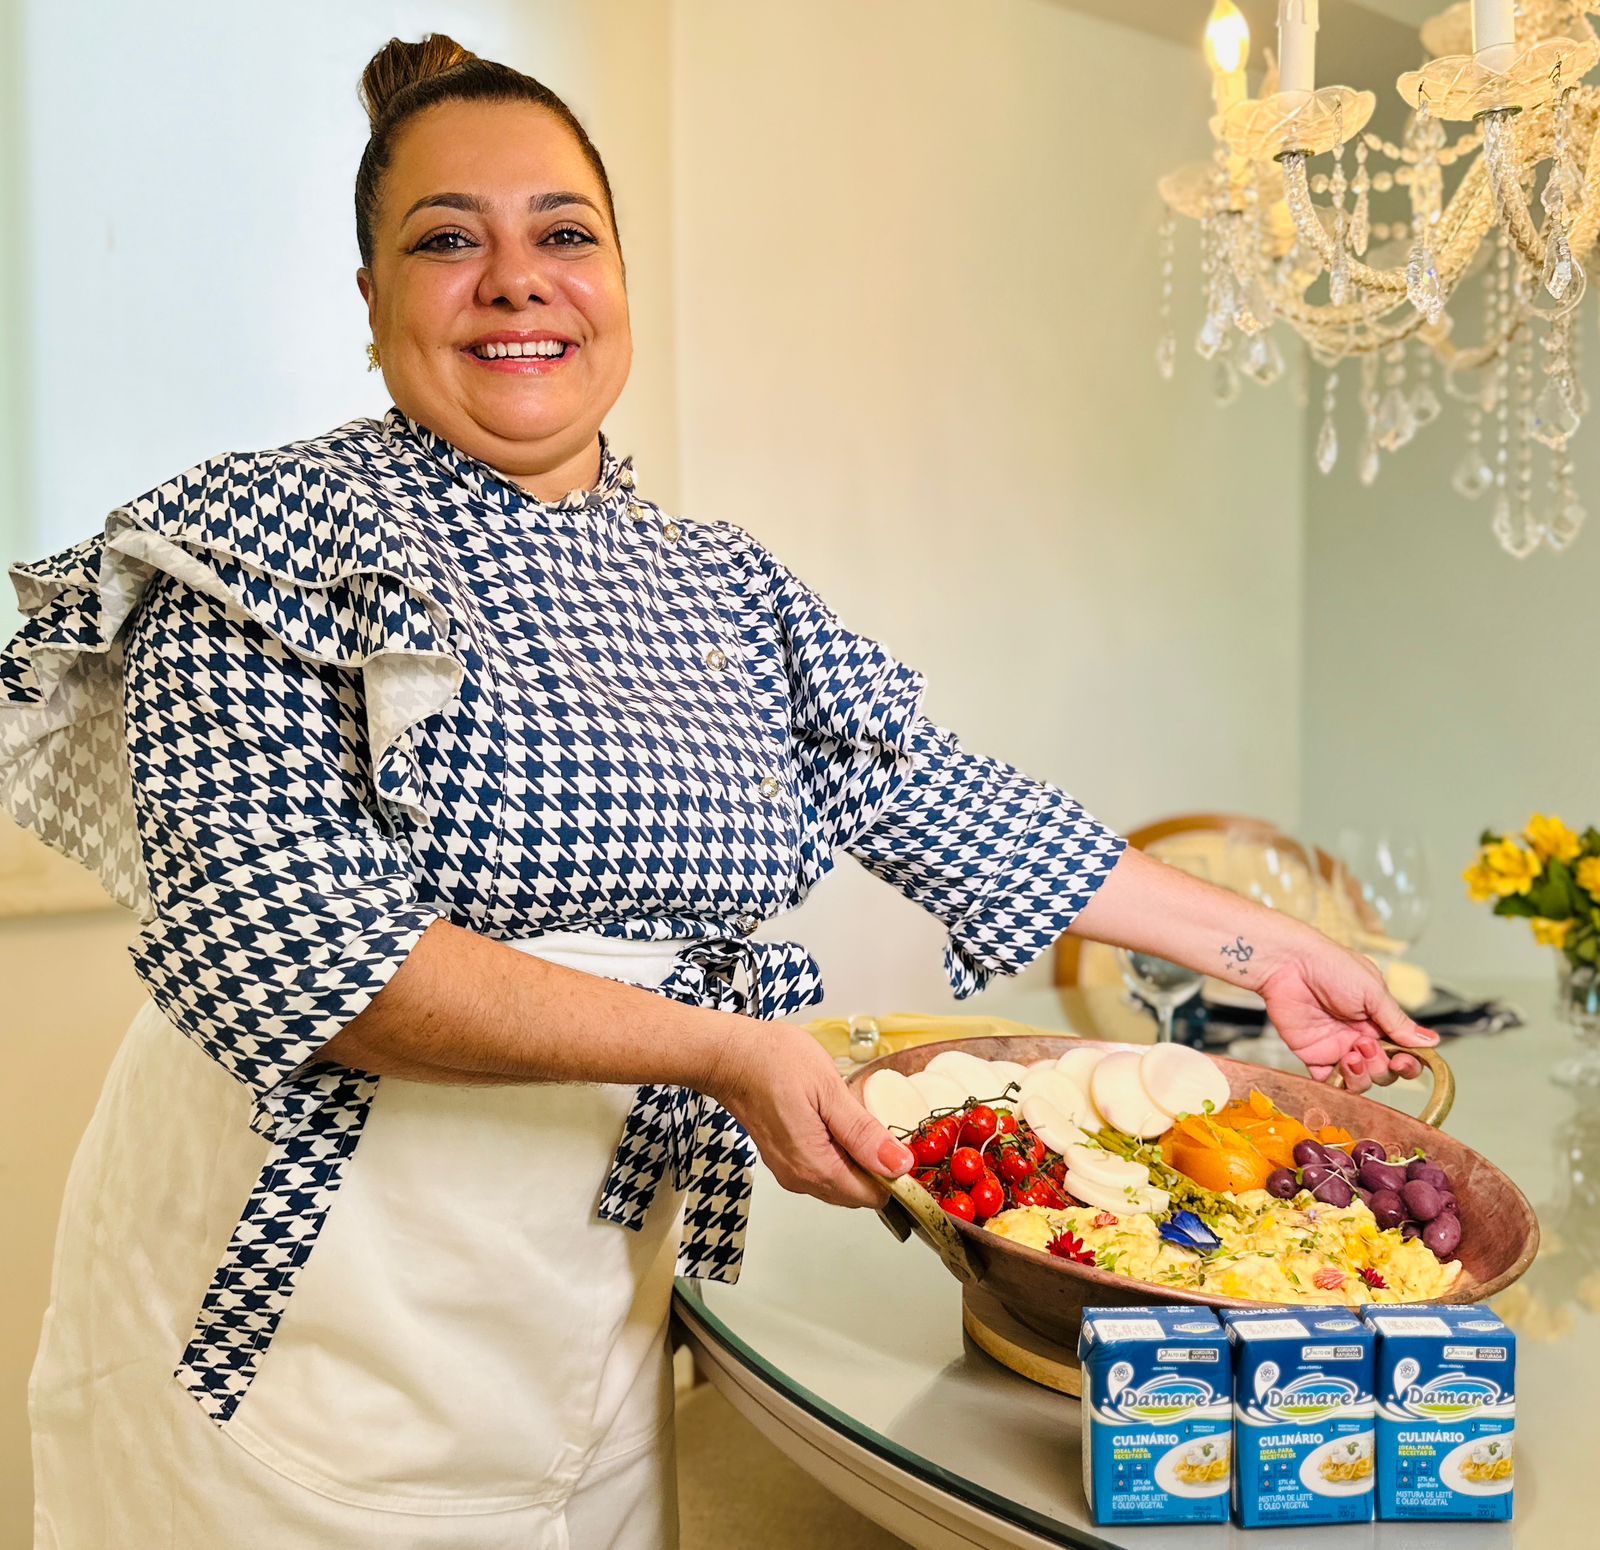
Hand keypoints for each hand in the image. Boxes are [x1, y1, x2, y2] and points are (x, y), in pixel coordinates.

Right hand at [706, 1020, 913, 1207]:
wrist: (729, 1055)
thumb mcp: (828, 1089)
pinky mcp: (784, 1159)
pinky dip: (839, 1152)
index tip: (904, 1145)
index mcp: (815, 1166)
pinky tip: (838, 1121)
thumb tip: (897, 1165)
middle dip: (878, 1167)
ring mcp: (790, 1170)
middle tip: (882, 1124)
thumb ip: (863, 1133)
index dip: (895, 1175)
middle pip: (858, 1192)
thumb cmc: (773, 1062)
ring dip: (858, 1158)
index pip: (873, 1196)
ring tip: (857, 1117)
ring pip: (841, 1181)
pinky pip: (823, 1167)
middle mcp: (801, 1178)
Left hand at [1257, 944, 1438, 1092]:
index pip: (1402, 1052)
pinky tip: (1338, 1066)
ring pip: (1360, 1082)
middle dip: (1381, 1066)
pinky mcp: (1312, 1055)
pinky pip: (1328, 1082)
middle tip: (1365, 1044)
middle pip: (1384, 1072)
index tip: (1404, 1061)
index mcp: (1379, 1021)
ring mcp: (1336, 1048)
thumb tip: (1431, 1041)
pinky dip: (1337, 1084)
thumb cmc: (1331, 967)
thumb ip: (1398, 1021)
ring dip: (1362, 1075)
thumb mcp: (1372, 992)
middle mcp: (1360, 1037)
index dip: (1408, 1063)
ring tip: (1352, 1054)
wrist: (1289, 964)